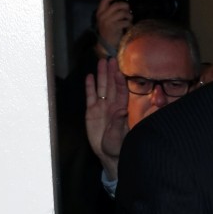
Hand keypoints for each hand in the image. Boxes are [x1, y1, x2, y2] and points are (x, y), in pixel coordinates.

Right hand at [84, 57, 128, 180]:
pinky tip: (90, 77)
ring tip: (101, 62)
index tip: (118, 70)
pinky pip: (90, 96)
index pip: (121, 92)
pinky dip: (90, 87)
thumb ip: (119, 122)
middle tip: (110, 59)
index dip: (119, 81)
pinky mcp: (91, 112)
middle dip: (111, 72)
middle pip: (111, 85)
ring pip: (101, 88)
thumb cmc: (117, 146)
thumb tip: (122, 109)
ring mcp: (101, 107)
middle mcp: (111, 106)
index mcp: (120, 110)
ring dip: (101, 75)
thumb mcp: (118, 135)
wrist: (108, 154)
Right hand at [94, 0, 131, 56]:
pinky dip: (130, 24)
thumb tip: (124, 5)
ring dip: (129, 16)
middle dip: (126, 7)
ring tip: (129, 20)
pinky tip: (129, 27)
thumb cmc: (109, 31)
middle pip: (117, 5)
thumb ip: (112, 12)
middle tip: (128, 11)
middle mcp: (103, 16)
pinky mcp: (114, 27)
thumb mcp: (106, 20)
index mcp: (100, 12)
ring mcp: (108, 21)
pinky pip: (126, 22)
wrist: (106, 45)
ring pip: (123, 13)